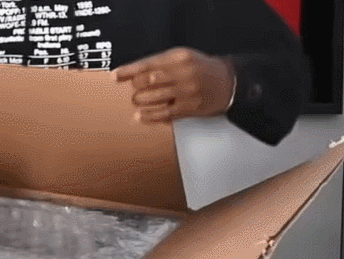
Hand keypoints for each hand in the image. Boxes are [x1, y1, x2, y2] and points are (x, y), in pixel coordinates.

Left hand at [111, 47, 235, 123]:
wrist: (228, 82)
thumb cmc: (201, 69)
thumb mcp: (182, 57)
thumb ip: (159, 63)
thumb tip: (133, 73)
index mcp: (179, 57)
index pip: (148, 63)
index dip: (129, 71)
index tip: (115, 76)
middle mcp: (183, 73)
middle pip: (149, 80)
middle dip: (136, 86)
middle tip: (134, 90)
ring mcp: (187, 91)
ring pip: (155, 97)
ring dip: (140, 100)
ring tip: (137, 100)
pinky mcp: (189, 107)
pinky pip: (164, 113)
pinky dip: (149, 115)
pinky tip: (140, 116)